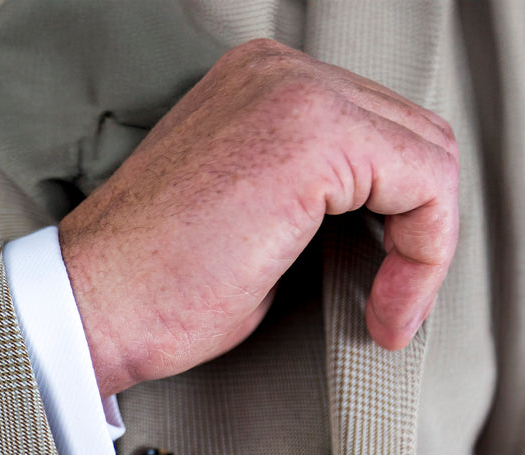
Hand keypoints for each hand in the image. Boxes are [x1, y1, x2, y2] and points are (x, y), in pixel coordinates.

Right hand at [58, 38, 459, 395]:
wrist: (93, 308)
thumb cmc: (153, 288)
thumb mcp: (252, 220)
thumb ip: (317, 199)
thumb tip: (389, 227)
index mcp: (258, 83)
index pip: (379, 131)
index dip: (399, 218)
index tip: (378, 295)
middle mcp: (279, 71)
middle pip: (414, 136)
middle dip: (419, 229)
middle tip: (390, 306)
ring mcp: (296, 93)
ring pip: (430, 157)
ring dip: (424, 246)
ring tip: (387, 313)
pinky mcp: (315, 135)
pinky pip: (428, 184)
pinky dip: (424, 255)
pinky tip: (386, 309)